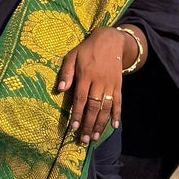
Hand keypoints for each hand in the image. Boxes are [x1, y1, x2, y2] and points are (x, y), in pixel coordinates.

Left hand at [56, 25, 129, 142]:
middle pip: (93, 106)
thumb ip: (66, 72)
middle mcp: (99, 81)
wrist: (111, 40)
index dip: (77, 113)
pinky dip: (117, 114)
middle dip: (87, 123)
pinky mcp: (119, 85)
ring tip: (94, 136)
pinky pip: (119, 101)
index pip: (80, 98)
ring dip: (100, 123)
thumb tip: (60, 89)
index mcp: (85, 75)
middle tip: (83, 139)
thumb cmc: (87, 49)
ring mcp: (110, 84)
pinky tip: (114, 126)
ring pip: (105, 107)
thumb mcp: (72, 55)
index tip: (73, 127)